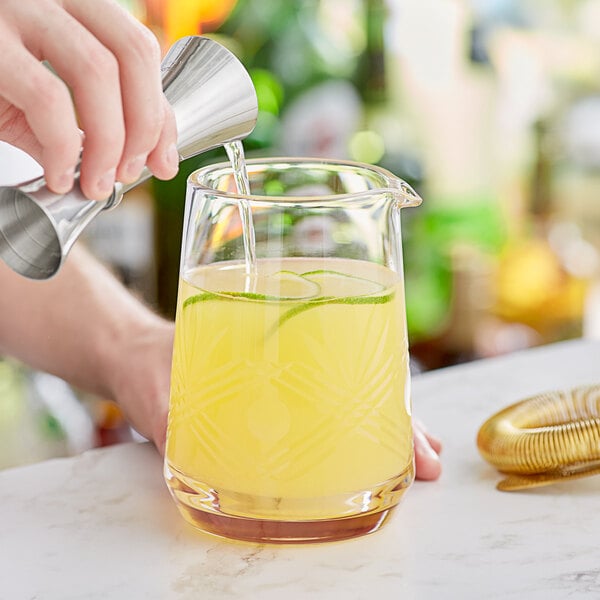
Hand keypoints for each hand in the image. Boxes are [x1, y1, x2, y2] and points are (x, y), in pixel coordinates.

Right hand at [0, 0, 177, 199]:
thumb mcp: (41, 93)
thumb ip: (89, 116)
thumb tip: (138, 160)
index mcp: (72, 5)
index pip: (139, 49)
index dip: (160, 113)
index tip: (162, 162)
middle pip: (131, 51)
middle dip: (143, 126)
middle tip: (129, 174)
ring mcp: (13, 7)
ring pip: (96, 69)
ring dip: (109, 140)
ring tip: (98, 184)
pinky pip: (47, 96)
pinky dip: (64, 146)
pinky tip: (59, 175)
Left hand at [112, 326, 442, 481]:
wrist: (133, 358)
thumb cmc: (151, 361)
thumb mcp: (160, 382)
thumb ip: (167, 410)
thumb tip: (178, 433)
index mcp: (273, 353)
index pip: (342, 369)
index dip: (383, 400)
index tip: (413, 431)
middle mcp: (290, 371)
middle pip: (359, 389)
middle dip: (399, 422)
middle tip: (426, 456)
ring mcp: (284, 393)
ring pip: (349, 406)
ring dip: (384, 433)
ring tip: (414, 461)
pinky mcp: (268, 415)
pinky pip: (318, 428)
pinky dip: (347, 443)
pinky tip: (363, 464)